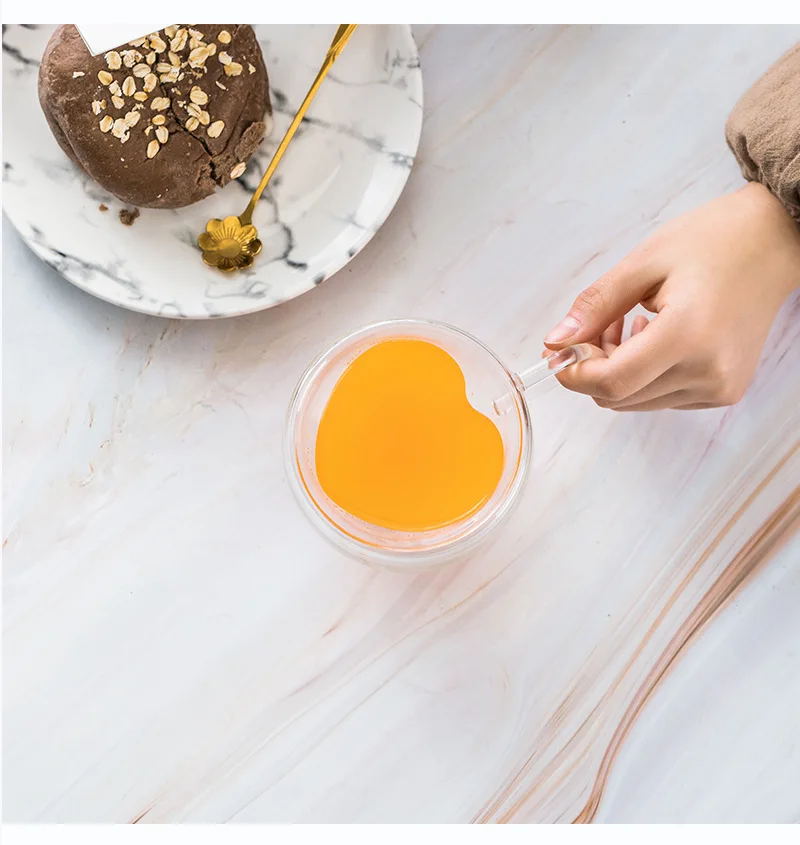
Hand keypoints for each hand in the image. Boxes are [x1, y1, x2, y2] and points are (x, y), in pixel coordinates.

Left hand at [543, 183, 799, 410]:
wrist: (774, 243)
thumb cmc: (712, 242)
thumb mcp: (643, 263)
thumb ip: (595, 306)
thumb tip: (555, 343)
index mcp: (687, 335)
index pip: (612, 382)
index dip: (575, 373)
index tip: (559, 351)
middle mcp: (707, 371)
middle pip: (619, 397)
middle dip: (592, 368)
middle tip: (595, 326)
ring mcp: (719, 387)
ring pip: (636, 401)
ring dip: (616, 372)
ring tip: (628, 326)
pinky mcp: (724, 392)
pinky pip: (660, 398)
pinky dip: (643, 376)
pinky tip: (652, 338)